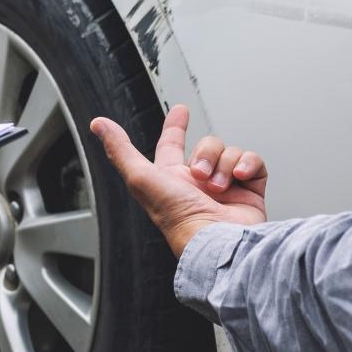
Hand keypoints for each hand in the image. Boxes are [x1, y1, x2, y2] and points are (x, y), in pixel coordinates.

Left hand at [90, 105, 267, 256]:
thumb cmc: (177, 217)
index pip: (171, 145)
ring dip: (223, 164)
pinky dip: (247, 165)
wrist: (217, 240)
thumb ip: (120, 150)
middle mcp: (199, 183)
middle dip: (204, 152)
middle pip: (206, 145)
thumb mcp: (140, 178)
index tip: (180, 111)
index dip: (175, 127)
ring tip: (218, 186)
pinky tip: (239, 178)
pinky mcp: (250, 192)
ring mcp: (226, 188)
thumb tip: (99, 125)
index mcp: (172, 180)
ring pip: (229, 151)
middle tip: (200, 174)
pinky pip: (253, 162)